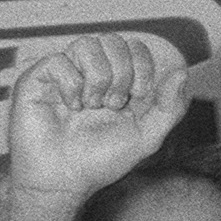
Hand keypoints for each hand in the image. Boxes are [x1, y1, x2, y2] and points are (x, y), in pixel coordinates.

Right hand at [6, 35, 191, 197]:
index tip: (138, 96)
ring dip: (97, 78)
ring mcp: (65, 72)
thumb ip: (170, 107)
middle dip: (121, 73)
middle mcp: (91, 71)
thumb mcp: (148, 137)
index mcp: (118, 80)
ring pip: (86, 43)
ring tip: (92, 105)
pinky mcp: (37, 78)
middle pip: (113, 40)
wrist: (64, 180)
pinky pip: (59, 60)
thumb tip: (182, 72)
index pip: (136, 47)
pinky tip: (69, 107)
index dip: (143, 67)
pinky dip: (70, 86)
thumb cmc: (102, 160)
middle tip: (114, 104)